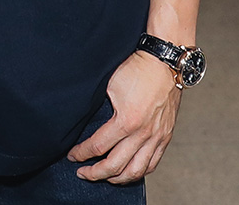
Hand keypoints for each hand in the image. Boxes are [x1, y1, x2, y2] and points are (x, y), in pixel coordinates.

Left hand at [67, 51, 181, 183]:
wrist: (163, 61)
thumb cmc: (136, 68)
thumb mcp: (110, 84)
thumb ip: (100, 106)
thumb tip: (88, 120)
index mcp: (126, 120)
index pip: (98, 146)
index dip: (82, 153)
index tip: (73, 155)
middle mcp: (143, 134)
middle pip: (115, 166)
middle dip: (95, 173)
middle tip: (83, 172)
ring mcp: (156, 137)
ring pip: (135, 171)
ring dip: (117, 179)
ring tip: (105, 176)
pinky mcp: (165, 136)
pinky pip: (152, 163)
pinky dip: (139, 172)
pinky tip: (128, 171)